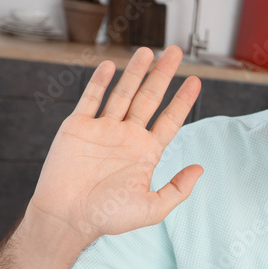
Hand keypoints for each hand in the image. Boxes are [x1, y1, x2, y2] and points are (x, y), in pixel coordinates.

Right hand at [28, 45, 202, 242]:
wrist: (67, 217)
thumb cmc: (108, 217)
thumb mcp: (152, 209)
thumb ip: (178, 189)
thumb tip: (200, 169)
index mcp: (146, 153)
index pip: (170, 120)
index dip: (183, 101)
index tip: (196, 81)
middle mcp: (127, 137)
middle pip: (149, 98)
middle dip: (163, 75)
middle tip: (175, 51)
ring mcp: (103, 129)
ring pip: (123, 93)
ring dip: (135, 72)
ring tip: (148, 51)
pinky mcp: (78, 127)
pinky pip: (91, 99)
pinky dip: (100, 82)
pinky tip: (111, 65)